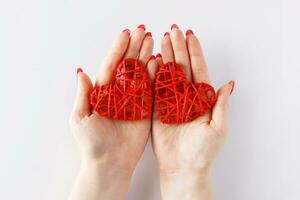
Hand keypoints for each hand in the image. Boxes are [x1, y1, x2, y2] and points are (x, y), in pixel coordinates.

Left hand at [69, 25, 155, 199]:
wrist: (109, 163)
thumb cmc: (92, 143)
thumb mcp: (81, 118)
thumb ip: (83, 94)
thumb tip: (81, 71)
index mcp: (103, 92)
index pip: (112, 65)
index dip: (118, 49)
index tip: (126, 34)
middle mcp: (119, 93)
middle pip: (128, 65)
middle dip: (135, 47)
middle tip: (143, 31)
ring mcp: (134, 100)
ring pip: (141, 73)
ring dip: (146, 56)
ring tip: (152, 40)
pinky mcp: (145, 109)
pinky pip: (151, 89)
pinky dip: (155, 75)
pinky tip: (158, 61)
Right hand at [151, 25, 233, 198]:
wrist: (183, 168)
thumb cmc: (203, 152)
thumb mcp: (219, 128)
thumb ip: (221, 105)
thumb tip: (229, 83)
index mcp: (202, 99)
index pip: (199, 70)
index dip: (195, 52)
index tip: (190, 35)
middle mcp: (186, 97)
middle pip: (182, 67)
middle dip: (178, 48)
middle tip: (172, 31)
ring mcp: (171, 101)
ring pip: (168, 74)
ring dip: (165, 57)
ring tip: (161, 40)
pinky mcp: (157, 109)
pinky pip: (154, 89)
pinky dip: (152, 74)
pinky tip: (151, 61)